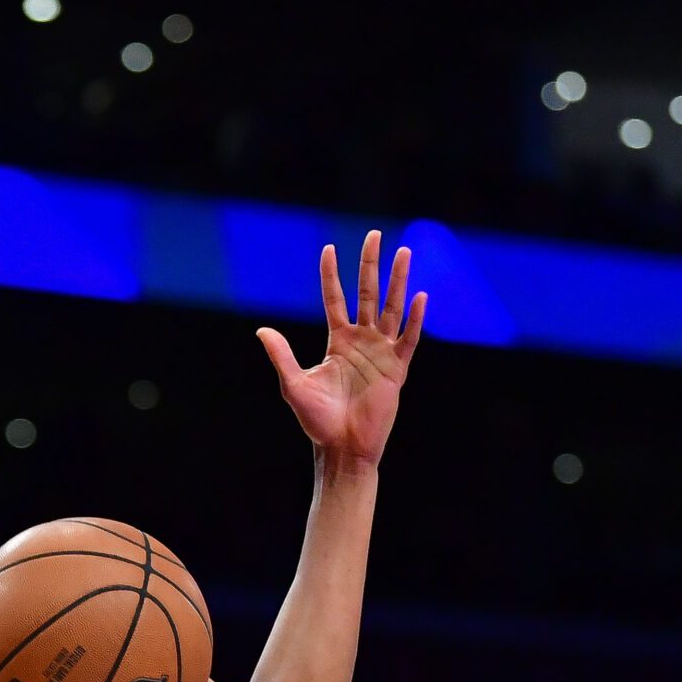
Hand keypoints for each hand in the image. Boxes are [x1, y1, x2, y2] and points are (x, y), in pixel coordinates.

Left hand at [256, 231, 425, 467]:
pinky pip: (408, 339)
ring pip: (392, 308)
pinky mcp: (397, 369)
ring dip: (398, 281)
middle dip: (370, 265)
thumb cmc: (317, 420)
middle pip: (368, 294)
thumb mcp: (293, 383)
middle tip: (373, 235)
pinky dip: (414, 319)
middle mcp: (362, 341)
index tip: (329, 248)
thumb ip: (281, 355)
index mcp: (338, 342)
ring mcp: (381, 352)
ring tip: (404, 253)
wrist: (342, 447)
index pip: (335, 299)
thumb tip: (262, 330)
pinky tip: (419, 296)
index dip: (331, 275)